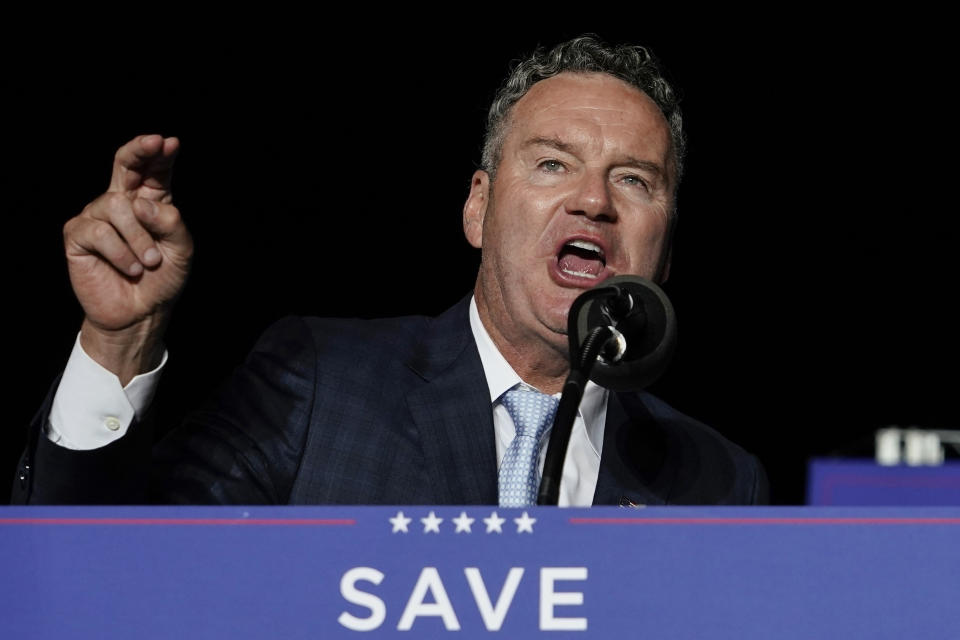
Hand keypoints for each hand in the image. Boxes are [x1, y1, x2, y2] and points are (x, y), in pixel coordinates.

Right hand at [63, 135, 192, 382]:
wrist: (140, 312)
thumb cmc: (163, 279)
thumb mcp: (181, 251)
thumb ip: (171, 223)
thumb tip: (142, 204)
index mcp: (150, 201)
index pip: (154, 170)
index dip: (159, 153)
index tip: (170, 142)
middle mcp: (121, 202)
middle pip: (124, 164)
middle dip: (138, 150)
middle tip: (155, 142)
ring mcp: (97, 216)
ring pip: (118, 206)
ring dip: (140, 238)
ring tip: (149, 262)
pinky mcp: (78, 235)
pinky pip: (100, 232)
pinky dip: (121, 253)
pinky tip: (132, 268)